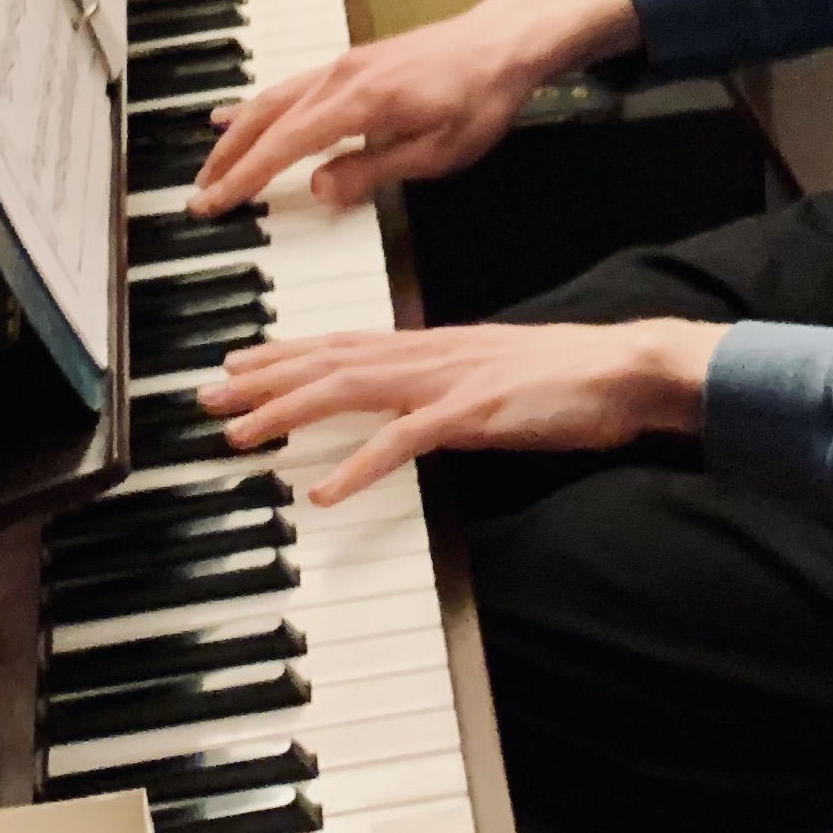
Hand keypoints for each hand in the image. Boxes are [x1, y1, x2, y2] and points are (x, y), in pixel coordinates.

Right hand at [189, 0, 639, 215]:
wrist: (502, 45)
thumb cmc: (477, 99)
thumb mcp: (434, 153)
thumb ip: (371, 171)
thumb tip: (317, 189)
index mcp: (358, 103)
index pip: (283, 145)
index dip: (244, 177)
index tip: (214, 202)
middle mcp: (340, 77)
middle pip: (266, 119)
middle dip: (229, 159)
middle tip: (200, 194)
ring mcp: (342, 66)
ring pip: (272, 100)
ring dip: (238, 134)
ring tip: (211, 163)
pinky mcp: (351, 63)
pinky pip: (291, 86)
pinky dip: (259, 106)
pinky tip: (241, 114)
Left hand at [198, 317, 726, 503]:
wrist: (625, 368)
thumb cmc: (565, 377)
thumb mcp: (489, 376)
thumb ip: (444, 386)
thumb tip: (408, 405)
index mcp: (430, 345)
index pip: (339, 343)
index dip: (282, 352)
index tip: (235, 361)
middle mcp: (427, 353)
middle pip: (326, 361)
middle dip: (262, 377)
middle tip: (207, 393)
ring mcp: (447, 381)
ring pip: (348, 390)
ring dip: (287, 412)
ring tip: (240, 432)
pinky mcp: (472, 415)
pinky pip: (402, 442)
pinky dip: (358, 466)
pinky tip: (323, 490)